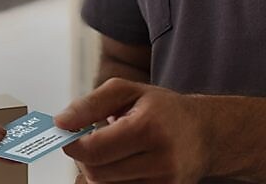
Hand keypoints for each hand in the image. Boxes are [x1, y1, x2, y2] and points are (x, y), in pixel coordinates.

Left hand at [55, 78, 207, 182]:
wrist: (205, 133)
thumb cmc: (162, 109)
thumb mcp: (126, 92)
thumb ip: (89, 104)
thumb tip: (60, 122)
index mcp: (149, 128)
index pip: (94, 150)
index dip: (73, 145)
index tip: (69, 137)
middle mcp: (161, 160)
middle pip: (98, 174)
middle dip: (85, 159)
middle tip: (89, 143)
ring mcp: (165, 183)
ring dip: (99, 171)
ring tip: (111, 152)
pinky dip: (114, 181)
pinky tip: (121, 164)